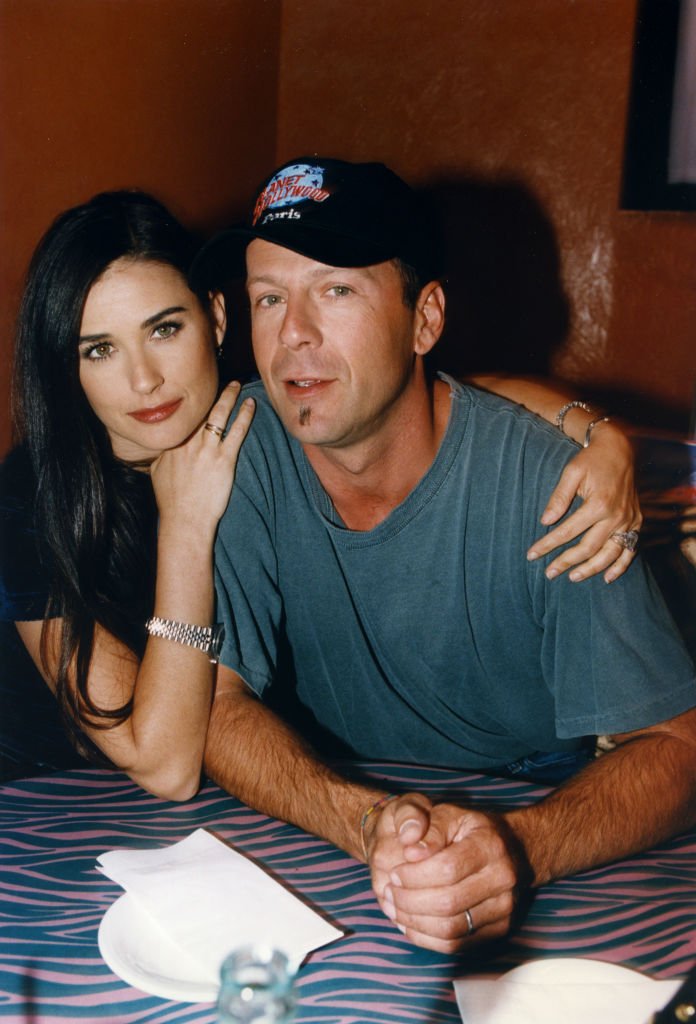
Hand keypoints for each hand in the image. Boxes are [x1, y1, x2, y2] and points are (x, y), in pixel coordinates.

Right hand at [151, 382, 254, 530]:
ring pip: (218, 414)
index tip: (199, 390)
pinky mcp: (224, 459)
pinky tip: (250, 405)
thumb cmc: (171, 501)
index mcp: (172, 443)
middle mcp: (188, 442)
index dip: (193, 401)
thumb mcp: (156, 473)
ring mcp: (206, 449)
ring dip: (229, 396)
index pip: (184, 415)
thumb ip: (160, 457)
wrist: (184, 519)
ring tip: (237, 384)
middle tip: (220, 379)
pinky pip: (236, 431)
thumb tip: (159, 449)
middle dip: (211, 391)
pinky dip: (244, 416)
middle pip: (200, 409)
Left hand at [368, 797, 525, 952]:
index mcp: (490, 845)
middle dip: (409, 900)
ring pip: (451, 929)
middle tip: (389, 892)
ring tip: (393, 907)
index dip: (415, 875)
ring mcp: (504, 908)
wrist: (511, 847)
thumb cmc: (469, 829)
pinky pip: (456, 945)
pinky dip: (426, 938)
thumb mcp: (448, 814)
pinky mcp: (499, 929)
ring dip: (414, 922)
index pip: (448, 868)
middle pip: (448, 903)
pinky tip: (408, 923)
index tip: (395, 873)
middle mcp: (503, 879)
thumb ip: (428, 829)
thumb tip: (410, 852)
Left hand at [527, 423, 641, 582]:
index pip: (567, 532)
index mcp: (598, 504)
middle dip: (566, 562)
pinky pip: (631, 550)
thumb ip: (559, 498)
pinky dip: (621, 566)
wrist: (619, 450)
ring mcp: (629, 521)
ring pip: (609, 554)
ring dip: (591, 569)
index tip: (532, 555)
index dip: (548, 545)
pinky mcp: (636, 522)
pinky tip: (607, 578)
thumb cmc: (591, 460)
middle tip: (549, 573)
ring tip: (573, 577)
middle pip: (588, 548)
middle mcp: (616, 516)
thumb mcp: (571, 473)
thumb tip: (545, 521)